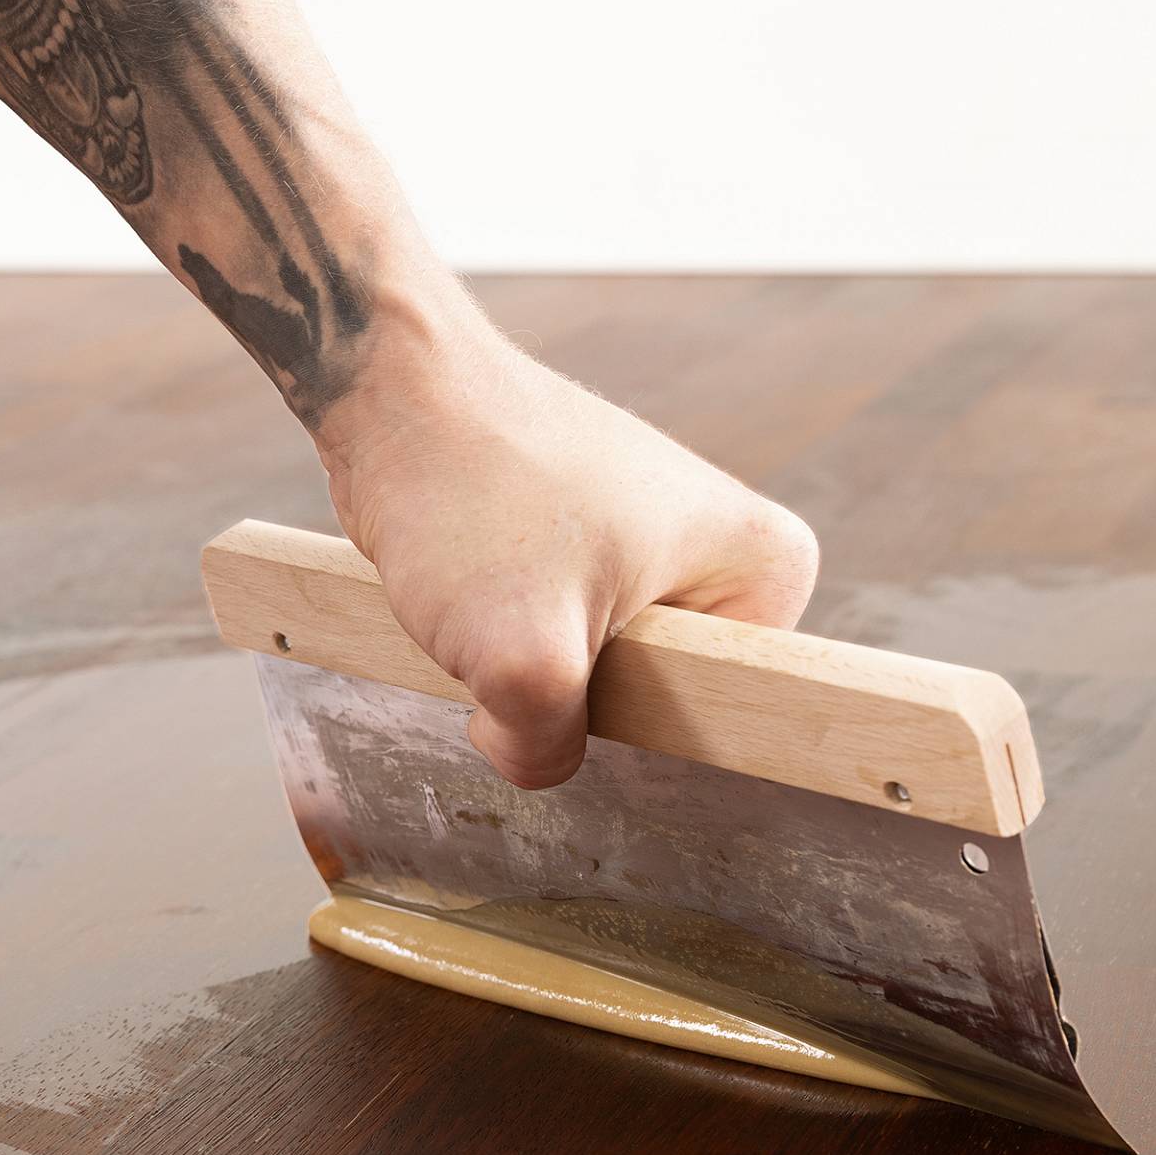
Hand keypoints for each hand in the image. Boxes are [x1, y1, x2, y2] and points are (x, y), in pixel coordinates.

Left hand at [315, 311, 818, 788]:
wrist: (392, 395)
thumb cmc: (473, 494)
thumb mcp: (523, 659)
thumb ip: (549, 747)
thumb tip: (537, 760)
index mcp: (763, 560)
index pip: (732, 709)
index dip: (645, 726)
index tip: (581, 675)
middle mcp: (719, 550)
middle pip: (656, 699)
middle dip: (575, 695)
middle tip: (519, 638)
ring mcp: (648, 548)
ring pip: (593, 673)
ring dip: (528, 667)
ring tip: (484, 604)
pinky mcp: (582, 549)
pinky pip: (556, 638)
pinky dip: (505, 638)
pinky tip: (464, 598)